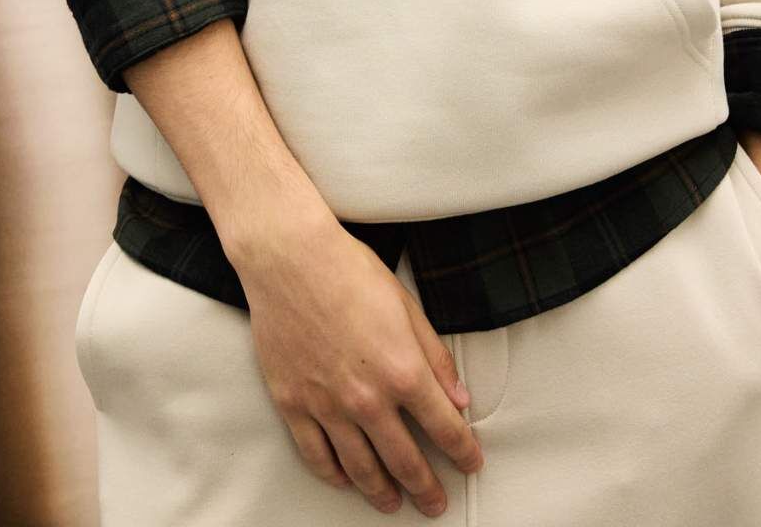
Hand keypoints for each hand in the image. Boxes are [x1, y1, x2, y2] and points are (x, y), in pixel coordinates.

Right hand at [233, 214, 484, 516]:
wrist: (289, 257)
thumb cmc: (348, 271)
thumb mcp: (406, 306)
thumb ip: (435, 357)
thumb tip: (459, 399)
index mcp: (403, 371)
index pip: (445, 429)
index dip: (463, 452)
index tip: (471, 463)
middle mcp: (368, 398)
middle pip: (406, 462)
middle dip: (426, 488)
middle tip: (435, 503)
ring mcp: (327, 406)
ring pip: (361, 469)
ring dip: (382, 492)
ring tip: (392, 503)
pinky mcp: (293, 403)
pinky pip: (316, 454)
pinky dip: (333, 474)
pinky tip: (345, 480)